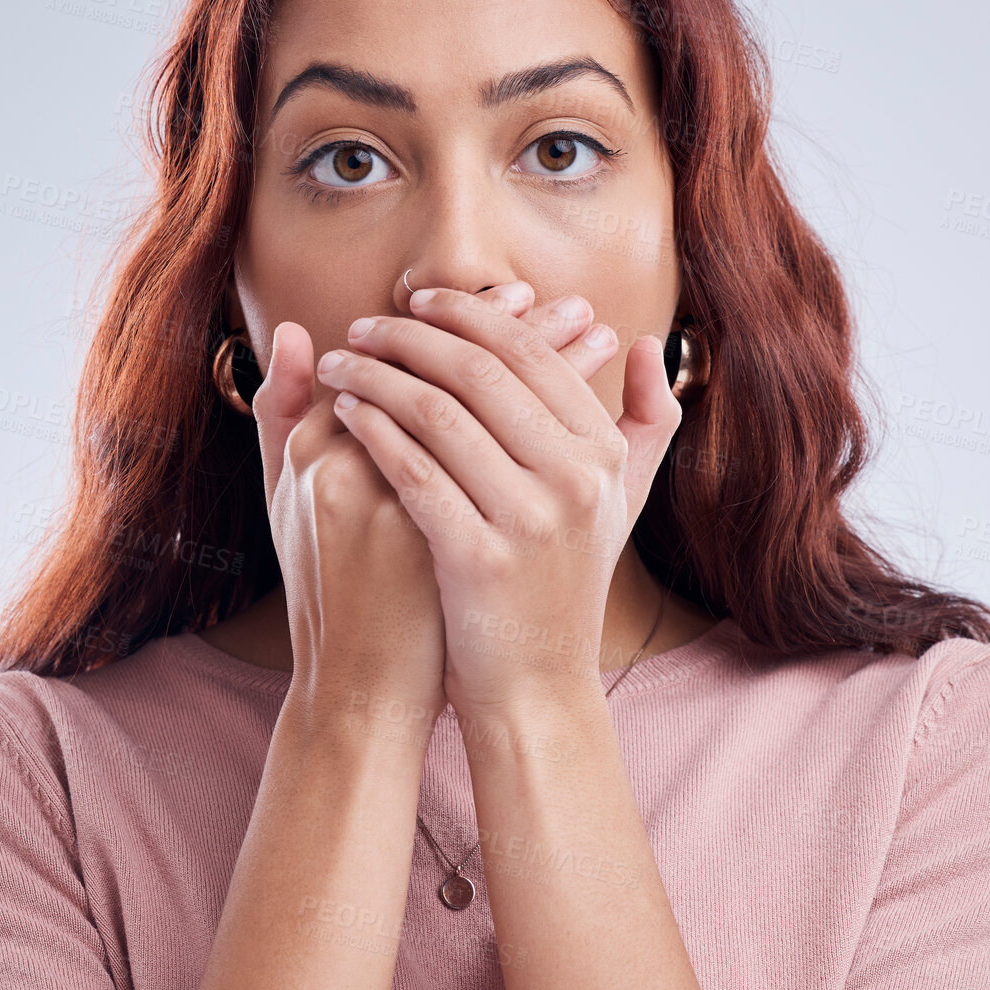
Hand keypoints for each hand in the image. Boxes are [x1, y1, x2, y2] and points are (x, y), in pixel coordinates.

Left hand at [313, 287, 682, 717]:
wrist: (538, 686)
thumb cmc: (565, 583)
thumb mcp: (621, 502)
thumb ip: (648, 421)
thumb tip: (650, 342)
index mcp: (605, 453)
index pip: (528, 353)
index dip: (466, 316)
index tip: (416, 303)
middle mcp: (577, 479)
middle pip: (479, 372)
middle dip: (410, 337)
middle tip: (364, 328)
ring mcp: (531, 521)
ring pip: (439, 414)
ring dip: (377, 377)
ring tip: (339, 366)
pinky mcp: (479, 559)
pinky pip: (413, 470)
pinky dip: (373, 432)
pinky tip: (345, 416)